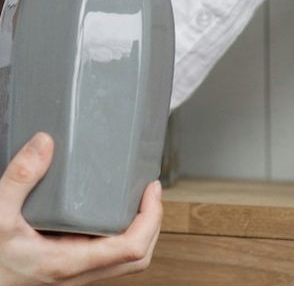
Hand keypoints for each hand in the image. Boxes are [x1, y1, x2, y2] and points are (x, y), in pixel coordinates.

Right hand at [0, 133, 160, 284]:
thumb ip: (19, 179)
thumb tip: (45, 142)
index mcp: (68, 263)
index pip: (132, 250)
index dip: (151, 218)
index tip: (151, 188)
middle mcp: (76, 272)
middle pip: (137, 258)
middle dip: (152, 223)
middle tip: (151, 190)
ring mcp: (73, 271)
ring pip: (123, 260)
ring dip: (139, 229)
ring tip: (137, 196)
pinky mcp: (67, 266)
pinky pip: (106, 255)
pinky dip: (120, 233)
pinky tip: (110, 208)